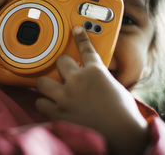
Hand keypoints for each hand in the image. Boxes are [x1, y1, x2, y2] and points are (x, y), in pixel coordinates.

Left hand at [36, 26, 148, 154]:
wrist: (123, 135)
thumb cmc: (124, 114)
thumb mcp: (115, 88)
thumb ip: (101, 80)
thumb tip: (96, 80)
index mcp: (96, 72)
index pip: (86, 48)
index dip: (80, 37)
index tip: (76, 30)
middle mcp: (78, 81)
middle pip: (61, 61)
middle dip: (62, 66)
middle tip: (66, 74)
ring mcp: (66, 97)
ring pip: (43, 82)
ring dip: (47, 86)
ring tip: (53, 91)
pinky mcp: (58, 113)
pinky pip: (40, 103)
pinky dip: (45, 104)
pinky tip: (52, 107)